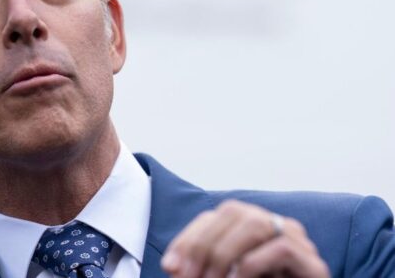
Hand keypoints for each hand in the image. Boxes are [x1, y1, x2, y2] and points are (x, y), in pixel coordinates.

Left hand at [160, 200, 329, 277]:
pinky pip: (281, 248)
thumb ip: (201, 270)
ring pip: (255, 225)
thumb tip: (171, 266)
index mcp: (252, 228)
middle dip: (202, 246)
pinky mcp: (314, 265)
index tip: (170, 267)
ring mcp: (299, 242)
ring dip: (224, 255)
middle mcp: (276, 226)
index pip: (213, 217)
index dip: (187, 239)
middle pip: (233, 213)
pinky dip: (252, 266)